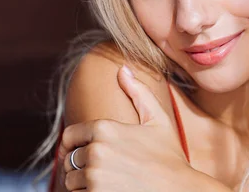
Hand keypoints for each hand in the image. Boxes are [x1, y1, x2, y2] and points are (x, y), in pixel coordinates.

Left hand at [58, 65, 193, 191]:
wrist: (179, 191)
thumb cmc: (170, 157)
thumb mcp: (158, 120)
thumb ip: (138, 92)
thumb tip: (123, 69)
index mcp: (105, 128)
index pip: (69, 136)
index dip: (75, 144)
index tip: (84, 152)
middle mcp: (96, 151)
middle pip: (69, 159)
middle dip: (81, 165)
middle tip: (102, 171)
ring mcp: (95, 176)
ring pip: (71, 180)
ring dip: (82, 183)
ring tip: (105, 183)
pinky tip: (107, 191)